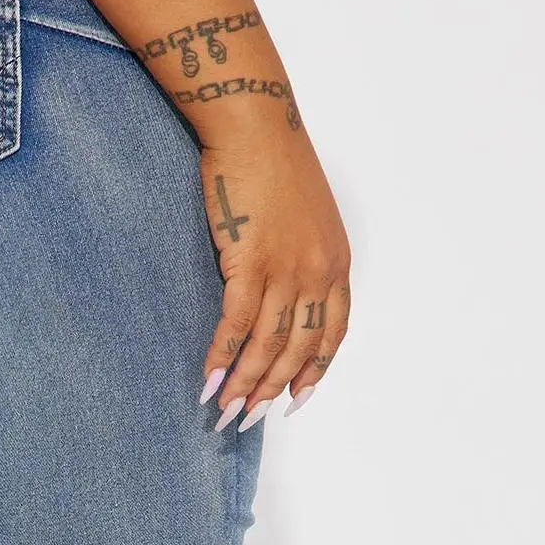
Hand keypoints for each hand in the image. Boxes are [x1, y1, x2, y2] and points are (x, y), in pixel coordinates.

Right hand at [195, 111, 350, 429]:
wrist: (254, 123)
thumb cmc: (271, 160)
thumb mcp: (302, 214)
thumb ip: (298, 256)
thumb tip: (275, 288)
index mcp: (336, 261)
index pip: (331, 333)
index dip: (313, 372)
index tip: (295, 401)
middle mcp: (318, 271)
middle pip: (297, 348)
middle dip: (271, 390)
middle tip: (248, 421)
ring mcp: (286, 268)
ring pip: (267, 344)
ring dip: (244, 385)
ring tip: (224, 413)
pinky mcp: (249, 262)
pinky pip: (236, 324)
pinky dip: (223, 357)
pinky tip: (209, 381)